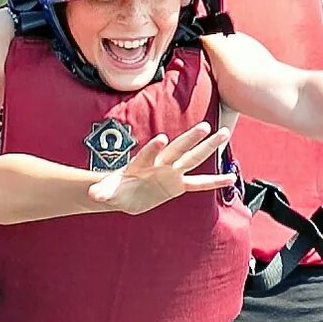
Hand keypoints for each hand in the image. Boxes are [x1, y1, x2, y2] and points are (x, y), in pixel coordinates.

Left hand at [90, 124, 237, 213]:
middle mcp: (160, 164)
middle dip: (190, 139)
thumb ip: (102, 192)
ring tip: (224, 134)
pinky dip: (213, 182)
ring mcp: (171, 173)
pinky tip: (230, 178)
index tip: (163, 139)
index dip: (155, 147)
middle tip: (205, 126)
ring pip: (193, 159)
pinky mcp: (177, 186)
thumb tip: (92, 195)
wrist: (123, 193)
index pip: (149, 153)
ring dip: (208, 148)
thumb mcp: (107, 192)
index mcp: (142, 163)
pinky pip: (198, 184)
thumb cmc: (114, 188)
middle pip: (178, 149)